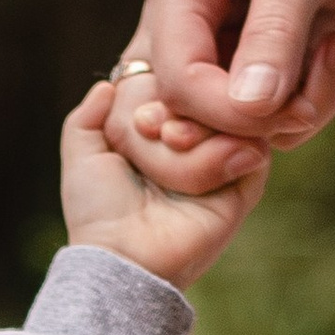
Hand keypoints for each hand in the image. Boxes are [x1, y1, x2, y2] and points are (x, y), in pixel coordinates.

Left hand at [60, 79, 264, 291]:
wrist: (125, 257)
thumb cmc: (101, 212)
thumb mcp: (82, 155)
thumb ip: (87, 116)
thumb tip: (106, 84)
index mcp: (158, 132)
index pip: (172, 78)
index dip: (157, 86)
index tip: (137, 120)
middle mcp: (194, 140)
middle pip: (201, 88)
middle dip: (175, 103)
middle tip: (156, 129)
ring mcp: (223, 159)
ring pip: (226, 111)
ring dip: (197, 124)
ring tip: (173, 141)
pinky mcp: (245, 182)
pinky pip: (252, 143)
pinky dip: (224, 146)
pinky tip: (205, 160)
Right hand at [101, 0, 334, 195]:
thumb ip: (275, 33)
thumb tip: (249, 109)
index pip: (173, 81)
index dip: (218, 114)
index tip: (278, 112)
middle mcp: (190, 21)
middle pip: (184, 118)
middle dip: (246, 129)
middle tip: (304, 107)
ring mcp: (227, 43)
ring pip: (236, 125)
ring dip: (294, 113)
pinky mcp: (269, 57)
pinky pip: (275, 114)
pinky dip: (312, 101)